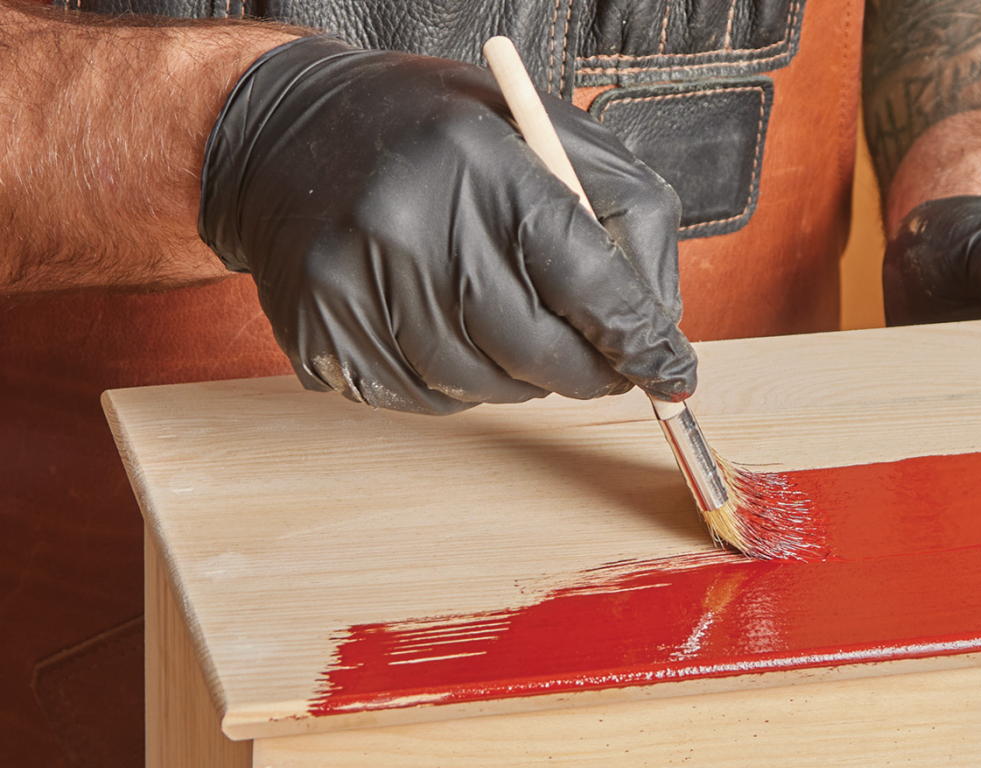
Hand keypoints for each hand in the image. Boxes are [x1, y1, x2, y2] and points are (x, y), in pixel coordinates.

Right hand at [199, 36, 694, 414]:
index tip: (672, 374)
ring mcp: (356, 285)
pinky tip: (445, 325)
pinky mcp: (324, 335)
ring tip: (501, 315)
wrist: (291, 137)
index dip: (638, 341)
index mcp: (480, 162)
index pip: (587, 281)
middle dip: (587, 369)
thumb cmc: (437, 137)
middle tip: (599, 360)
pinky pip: (428, 400)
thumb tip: (660, 329)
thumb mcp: (549, 135)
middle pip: (539, 351)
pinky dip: (459, 382)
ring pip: (485, 388)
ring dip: (518, 375)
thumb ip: (624, 220)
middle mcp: (409, 223)